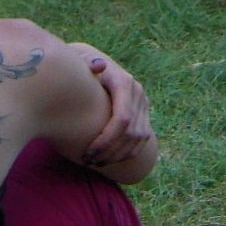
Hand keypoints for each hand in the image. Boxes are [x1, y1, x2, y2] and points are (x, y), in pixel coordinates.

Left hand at [73, 44, 152, 165]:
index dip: (107, 140)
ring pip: (138, 138)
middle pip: (130, 132)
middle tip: (89, 161)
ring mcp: (143, 102)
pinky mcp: (144, 111)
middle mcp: (137, 91)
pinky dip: (127, 153)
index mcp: (123, 81)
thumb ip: (87, 64)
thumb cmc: (81, 66)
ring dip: (118, 155)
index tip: (88, 152)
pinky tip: (109, 159)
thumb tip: (98, 66)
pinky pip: (142, 138)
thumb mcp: (80, 62)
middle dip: (110, 151)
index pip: (122, 119)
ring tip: (96, 163)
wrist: (94, 62)